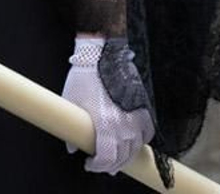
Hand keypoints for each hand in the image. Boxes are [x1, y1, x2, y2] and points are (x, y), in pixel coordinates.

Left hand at [61, 37, 154, 173]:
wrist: (102, 53)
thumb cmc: (85, 76)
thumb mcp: (71, 103)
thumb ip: (73, 128)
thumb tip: (72, 147)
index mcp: (104, 125)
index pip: (105, 157)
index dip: (98, 165)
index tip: (91, 164)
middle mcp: (123, 123)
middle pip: (122, 155)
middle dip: (112, 164)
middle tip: (104, 164)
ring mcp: (135, 114)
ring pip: (136, 146)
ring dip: (128, 155)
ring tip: (120, 156)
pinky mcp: (143, 105)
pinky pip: (148, 130)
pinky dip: (142, 139)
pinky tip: (135, 141)